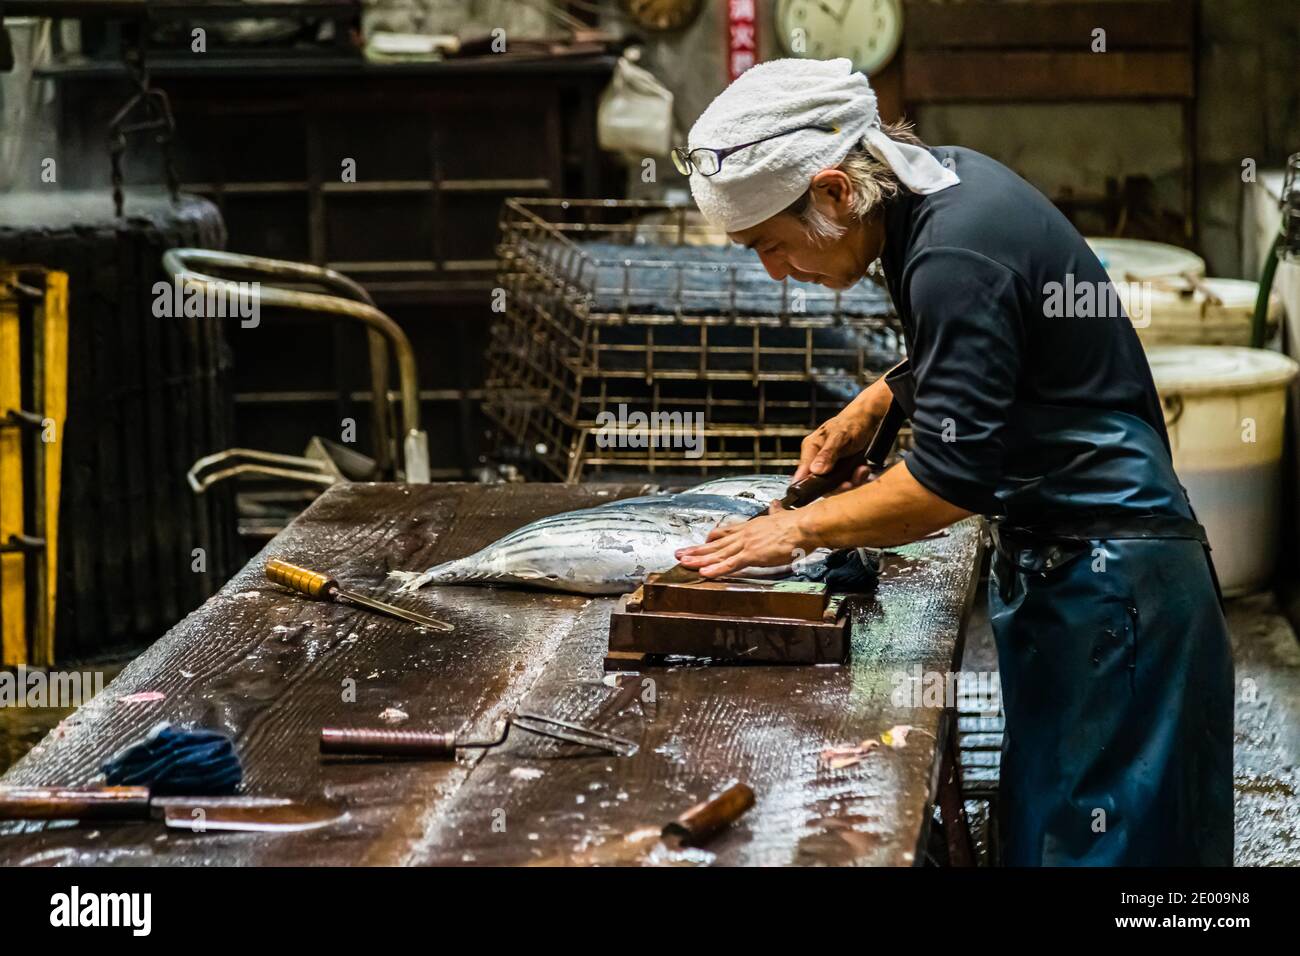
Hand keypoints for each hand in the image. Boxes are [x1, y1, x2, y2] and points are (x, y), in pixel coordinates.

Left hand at [674, 509, 814, 578]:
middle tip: (680, 553)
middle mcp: (744, 534)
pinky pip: (730, 565)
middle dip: (696, 549)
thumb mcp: (782, 516)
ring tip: (683, 563)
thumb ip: (776, 512)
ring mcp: (746, 545)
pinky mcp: (752, 556)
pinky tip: (704, 573)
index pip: (726, 532)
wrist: (804, 526)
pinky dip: (716, 569)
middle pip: (715, 544)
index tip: (702, 541)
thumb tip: (776, 505)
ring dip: (699, 559)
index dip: (712, 538)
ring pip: (717, 554)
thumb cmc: (797, 524)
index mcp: (751, 527)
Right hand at [790, 408, 876, 493]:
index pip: (802, 472)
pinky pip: (847, 481)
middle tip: (849, 483)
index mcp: (810, 449)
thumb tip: (815, 470)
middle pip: (820, 484)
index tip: (821, 492)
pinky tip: (863, 468)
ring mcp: (829, 466)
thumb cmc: (850, 424)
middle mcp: (817, 459)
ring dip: (851, 481)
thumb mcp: (839, 437)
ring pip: (835, 485)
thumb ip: (827, 454)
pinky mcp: (841, 470)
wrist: (867, 421)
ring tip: (861, 471)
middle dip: (837, 486)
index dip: (808, 486)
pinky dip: (857, 477)